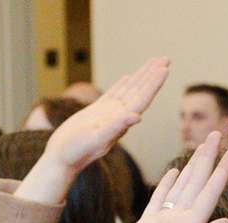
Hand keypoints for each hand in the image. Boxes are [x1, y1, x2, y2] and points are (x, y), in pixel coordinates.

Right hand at [16, 57, 168, 205]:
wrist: (61, 159)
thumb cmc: (76, 151)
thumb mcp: (96, 139)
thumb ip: (116, 127)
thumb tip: (137, 116)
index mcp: (121, 122)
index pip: (142, 99)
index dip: (154, 83)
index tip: (164, 68)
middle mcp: (119, 117)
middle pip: (140, 92)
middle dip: (152, 75)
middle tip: (166, 58)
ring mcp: (109, 114)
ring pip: (129, 90)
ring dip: (141, 76)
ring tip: (153, 62)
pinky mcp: (97, 113)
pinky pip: (113, 94)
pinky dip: (122, 84)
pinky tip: (128, 77)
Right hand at [101, 132, 227, 222]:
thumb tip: (226, 222)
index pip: (211, 191)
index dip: (223, 169)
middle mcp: (182, 222)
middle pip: (199, 182)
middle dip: (208, 157)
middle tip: (217, 132)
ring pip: (183, 186)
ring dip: (193, 166)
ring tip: (201, 146)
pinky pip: (162, 198)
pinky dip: (169, 184)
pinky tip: (176, 173)